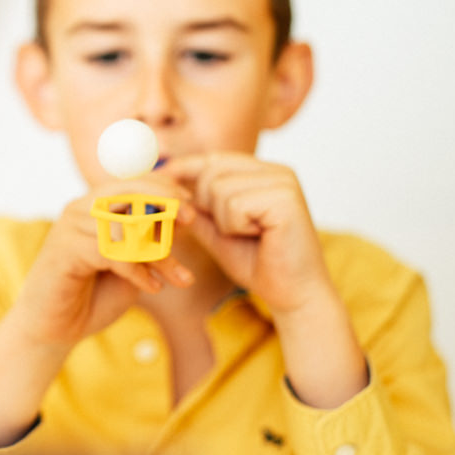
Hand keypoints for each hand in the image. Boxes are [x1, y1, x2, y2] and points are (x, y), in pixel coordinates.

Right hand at [14, 180, 195, 348]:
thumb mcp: (132, 262)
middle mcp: (80, 208)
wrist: (56, 329)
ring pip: (126, 226)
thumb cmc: (94, 294)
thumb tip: (182, 216)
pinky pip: (112, 251)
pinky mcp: (64, 249)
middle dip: (164, 201)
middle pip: (128, 191)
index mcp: (95, 205)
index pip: (133, 182)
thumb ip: (149, 239)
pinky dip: (137, 270)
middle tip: (190, 219)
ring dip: (159, 253)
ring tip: (176, 277)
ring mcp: (70, 227)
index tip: (190, 206)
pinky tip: (152, 288)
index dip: (165, 188)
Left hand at [168, 153, 366, 407]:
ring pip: (219, 188)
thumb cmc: (259, 263)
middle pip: (211, 172)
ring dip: (224, 221)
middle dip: (208, 206)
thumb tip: (165, 189)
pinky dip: (237, 227)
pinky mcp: (286, 197)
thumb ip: (197, 209)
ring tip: (250, 235)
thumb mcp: (218, 231)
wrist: (292, 295)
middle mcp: (276, 171)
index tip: (162, 176)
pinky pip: (236, 204)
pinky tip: (260, 237)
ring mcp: (284, 181)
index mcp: (263, 173)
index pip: (215, 159)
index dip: (186, 168)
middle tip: (235, 231)